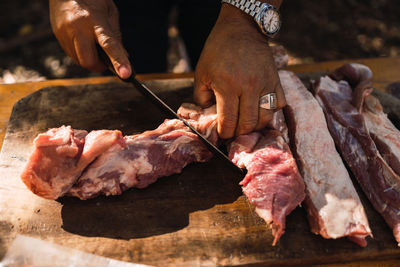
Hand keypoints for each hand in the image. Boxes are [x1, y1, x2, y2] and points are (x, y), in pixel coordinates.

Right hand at [49, 0, 130, 77]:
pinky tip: (82, 40)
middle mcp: (78, 27)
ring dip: (89, 59)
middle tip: (105, 60)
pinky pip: (71, 53)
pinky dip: (80, 53)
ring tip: (92, 45)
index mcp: (95, 20)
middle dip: (98, 65)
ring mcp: (65, 32)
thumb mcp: (109, 12)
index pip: (109, 44)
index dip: (118, 61)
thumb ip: (116, 35)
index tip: (125, 74)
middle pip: (88, 61)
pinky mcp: (57, 34)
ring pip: (79, 60)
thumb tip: (124, 57)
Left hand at [194, 4, 285, 138]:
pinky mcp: (276, 80)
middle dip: (239, 133)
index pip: (229, 121)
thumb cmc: (217, 51)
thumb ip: (202, 97)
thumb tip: (208, 116)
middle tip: (234, 131)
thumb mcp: (201, 73)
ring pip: (266, 117)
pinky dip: (271, 111)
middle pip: (248, 123)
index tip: (222, 134)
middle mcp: (249, 87)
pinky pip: (279, 104)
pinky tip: (261, 109)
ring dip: (256, 125)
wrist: (241, 29)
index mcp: (228, 86)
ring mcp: (265, 84)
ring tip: (247, 123)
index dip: (225, 133)